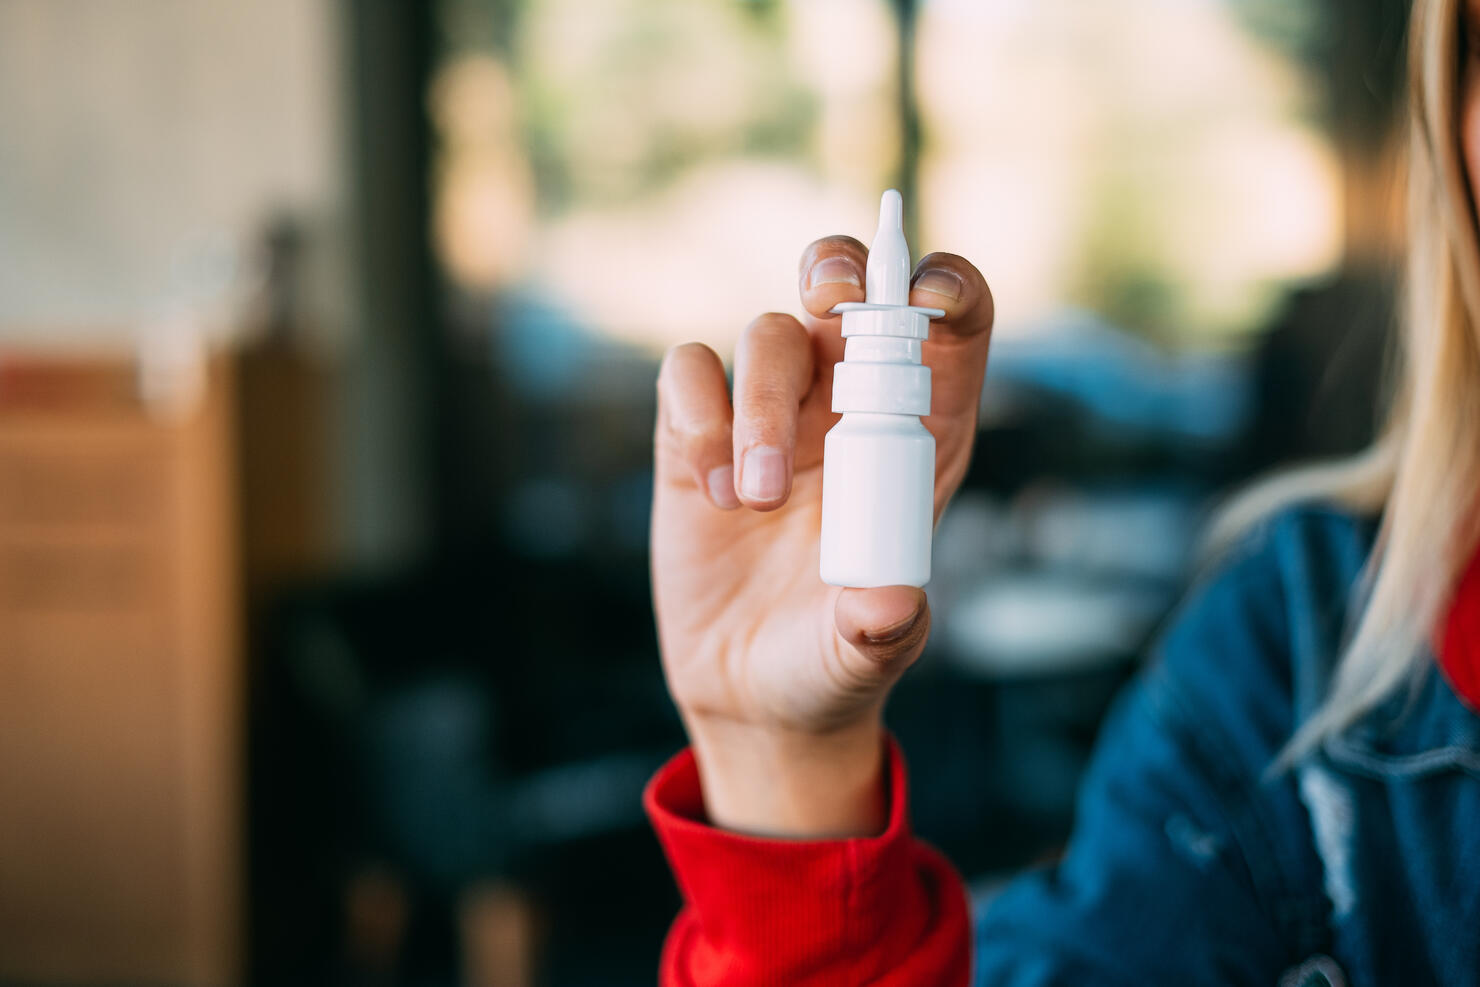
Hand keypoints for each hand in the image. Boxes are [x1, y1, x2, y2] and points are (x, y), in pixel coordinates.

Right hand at [651, 235, 992, 836]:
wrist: (753, 693)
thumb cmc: (833, 661)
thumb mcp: (866, 654)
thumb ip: (881, 628)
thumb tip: (887, 603)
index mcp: (916, 436)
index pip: (951, 332)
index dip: (949, 291)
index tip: (930, 300)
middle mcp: (844, 407)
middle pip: (848, 289)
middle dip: (838, 269)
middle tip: (827, 301)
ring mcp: (768, 413)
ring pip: (766, 333)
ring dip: (761, 402)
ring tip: (758, 499)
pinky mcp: (695, 436)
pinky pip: (689, 372)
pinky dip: (698, 415)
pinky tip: (713, 492)